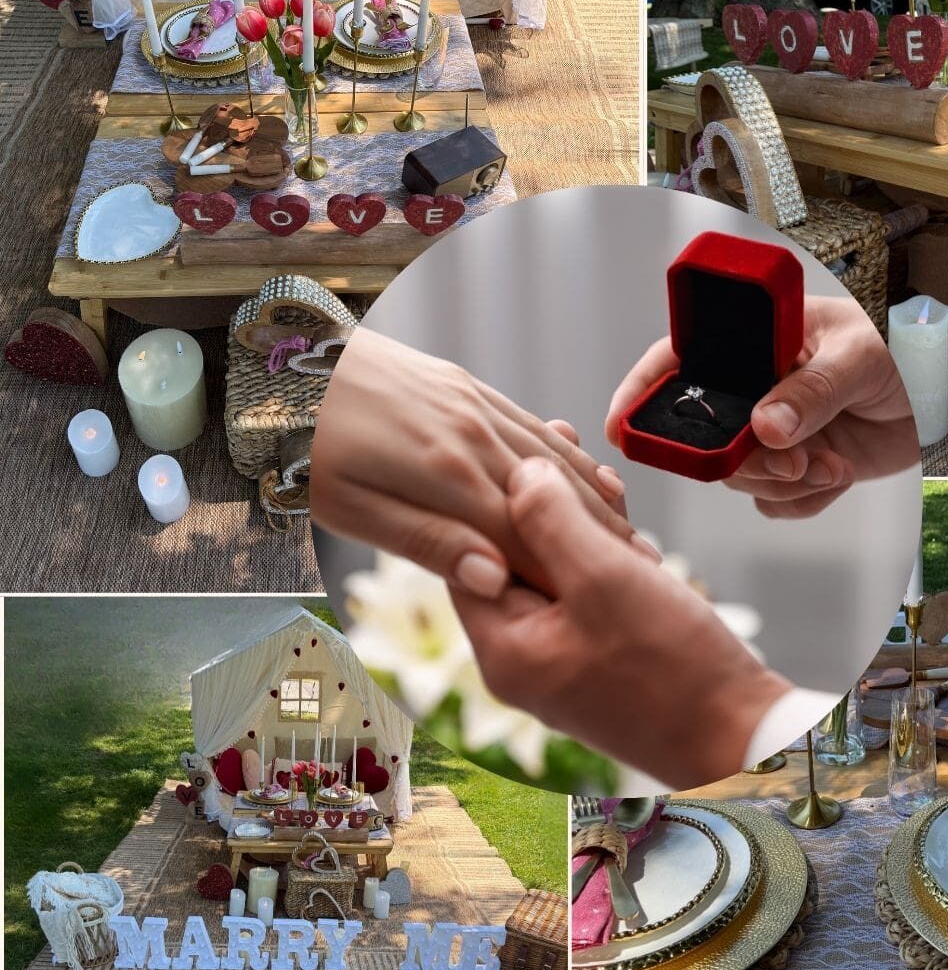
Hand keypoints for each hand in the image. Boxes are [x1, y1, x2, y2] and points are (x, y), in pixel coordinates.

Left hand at [312, 327, 647, 598]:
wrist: (287, 359)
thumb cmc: (307, 442)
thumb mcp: (350, 507)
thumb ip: (427, 541)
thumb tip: (493, 577)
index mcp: (444, 473)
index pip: (521, 538)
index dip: (562, 577)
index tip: (600, 609)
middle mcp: (470, 433)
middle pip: (548, 499)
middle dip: (595, 540)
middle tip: (639, 577)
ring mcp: (472, 403)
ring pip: (551, 458)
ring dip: (593, 498)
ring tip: (628, 533)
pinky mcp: (466, 385)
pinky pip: (531, 424)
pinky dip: (567, 455)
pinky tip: (589, 472)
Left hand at [450, 456, 793, 788]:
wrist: (743, 739)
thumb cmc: (674, 669)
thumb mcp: (605, 578)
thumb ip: (552, 519)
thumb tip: (518, 472)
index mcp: (505, 648)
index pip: (468, 555)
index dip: (488, 494)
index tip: (514, 444)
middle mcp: (525, 657)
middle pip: (513, 557)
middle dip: (543, 501)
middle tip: (566, 444)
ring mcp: (564, 659)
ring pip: (556, 570)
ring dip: (582, 524)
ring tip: (605, 480)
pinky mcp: (602, 656)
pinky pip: (588, 593)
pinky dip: (606, 556)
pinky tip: (627, 526)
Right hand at [605, 294, 918, 516]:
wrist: (938, 402)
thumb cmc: (898, 354)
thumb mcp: (860, 358)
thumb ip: (813, 390)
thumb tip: (766, 427)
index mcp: (754, 344)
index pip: (680, 360)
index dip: (643, 391)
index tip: (623, 426)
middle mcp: (752, 390)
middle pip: (706, 438)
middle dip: (746, 460)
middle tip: (793, 458)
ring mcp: (768, 432)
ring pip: (740, 476)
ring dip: (787, 480)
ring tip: (831, 461)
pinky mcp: (791, 468)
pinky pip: (773, 501)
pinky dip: (805, 499)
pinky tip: (835, 472)